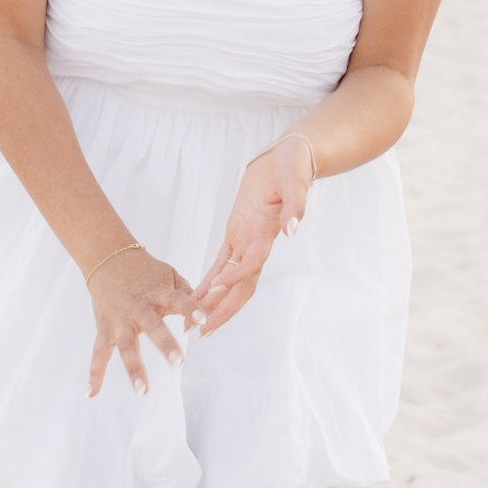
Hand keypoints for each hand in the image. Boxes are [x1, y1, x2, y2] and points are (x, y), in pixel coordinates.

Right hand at [87, 246, 195, 397]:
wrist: (108, 259)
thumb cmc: (146, 272)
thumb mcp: (169, 275)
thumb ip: (188, 294)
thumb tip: (209, 312)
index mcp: (157, 292)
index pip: (177, 300)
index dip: (190, 308)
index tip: (203, 319)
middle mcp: (138, 308)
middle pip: (152, 327)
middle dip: (165, 344)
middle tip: (178, 363)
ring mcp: (119, 321)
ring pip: (125, 346)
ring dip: (134, 369)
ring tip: (142, 391)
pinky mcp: (104, 329)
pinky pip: (98, 354)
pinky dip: (94, 374)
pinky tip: (92, 394)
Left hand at [188, 129, 314, 336]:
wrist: (289, 157)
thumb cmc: (293, 167)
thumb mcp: (296, 182)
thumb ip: (295, 205)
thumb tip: (293, 229)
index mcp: (268, 233)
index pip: (252, 262)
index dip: (236, 277)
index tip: (217, 289)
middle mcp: (257, 243)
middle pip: (240, 285)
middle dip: (221, 309)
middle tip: (201, 331)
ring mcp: (247, 240)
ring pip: (229, 280)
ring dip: (212, 303)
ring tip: (192, 323)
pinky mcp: (237, 231)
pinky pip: (221, 262)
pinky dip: (210, 281)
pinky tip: (197, 296)